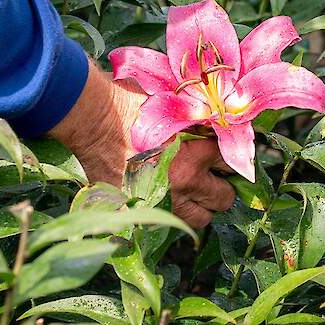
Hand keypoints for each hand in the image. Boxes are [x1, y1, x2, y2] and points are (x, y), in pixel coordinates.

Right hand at [48, 62, 234, 227]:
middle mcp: (186, 182)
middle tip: (207, 177)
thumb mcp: (173, 107)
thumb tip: (220, 129)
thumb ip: (200, 124)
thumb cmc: (130, 103)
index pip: (232, 165)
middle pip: (223, 198)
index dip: (224, 160)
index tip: (217, 158)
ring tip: (188, 192)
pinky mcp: (140, 210)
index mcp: (198, 153)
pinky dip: (167, 210)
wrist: (92, 119)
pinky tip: (160, 195)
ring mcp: (163, 201)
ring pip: (200, 219)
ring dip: (198, 206)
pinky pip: (167, 220)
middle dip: (218, 187)